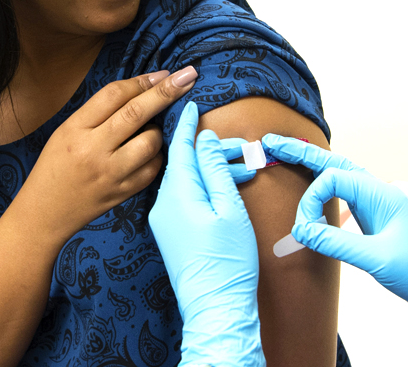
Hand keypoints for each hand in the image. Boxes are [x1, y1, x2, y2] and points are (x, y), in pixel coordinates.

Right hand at [15, 68, 196, 244]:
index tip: (163, 73)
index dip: (142, 81)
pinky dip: (157, 156)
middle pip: (136, 113)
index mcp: (75, 129)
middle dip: (167, 91)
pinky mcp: (123, 193)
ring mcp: (110, 174)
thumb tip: (143, 89)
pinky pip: (153, 168)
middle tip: (188, 75)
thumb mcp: (67, 131)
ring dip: (158, 131)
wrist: (45, 212)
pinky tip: (149, 153)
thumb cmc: (56, 165)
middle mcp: (93, 150)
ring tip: (148, 131)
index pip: (114, 95)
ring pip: (150, 142)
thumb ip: (99, 112)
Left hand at [150, 102, 264, 366]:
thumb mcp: (228, 208)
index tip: (191, 100)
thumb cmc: (228, 261)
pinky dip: (205, 186)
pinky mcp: (171, 232)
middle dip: (211, 149)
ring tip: (244, 167)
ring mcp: (165, 219)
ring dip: (212, 169)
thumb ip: (214, 169)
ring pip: (187, 180)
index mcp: (177, 193)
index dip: (187, 122)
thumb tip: (204, 139)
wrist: (215, 307)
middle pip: (185, 162)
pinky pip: (185, 197)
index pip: (178, 146)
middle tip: (242, 146)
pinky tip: (226, 187)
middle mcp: (163, 203)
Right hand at [262, 136, 407, 319]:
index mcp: (382, 195)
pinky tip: (315, 192)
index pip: (333, 180)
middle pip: (335, 165)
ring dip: (314, 169)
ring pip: (341, 178)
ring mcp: (380, 207)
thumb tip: (302, 231)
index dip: (311, 200)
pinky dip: (326, 191)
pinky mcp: (379, 221)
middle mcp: (380, 194)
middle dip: (303, 154)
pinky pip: (347, 198)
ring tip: (287, 156)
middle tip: (271, 143)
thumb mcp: (378, 260)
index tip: (304, 229)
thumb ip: (337, 243)